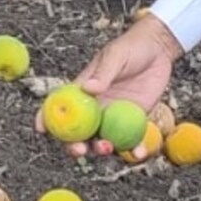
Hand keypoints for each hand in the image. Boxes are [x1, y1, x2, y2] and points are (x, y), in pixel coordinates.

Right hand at [37, 13, 181, 158]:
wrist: (159, 49)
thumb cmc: (131, 48)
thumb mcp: (116, 56)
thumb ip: (104, 73)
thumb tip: (89, 88)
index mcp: (83, 91)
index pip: (60, 106)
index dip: (46, 118)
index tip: (42, 129)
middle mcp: (95, 108)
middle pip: (78, 133)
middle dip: (74, 145)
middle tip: (80, 149)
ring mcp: (114, 117)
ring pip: (102, 141)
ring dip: (100, 151)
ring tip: (107, 147)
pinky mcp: (134, 122)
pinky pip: (131, 141)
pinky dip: (133, 150)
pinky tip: (138, 153)